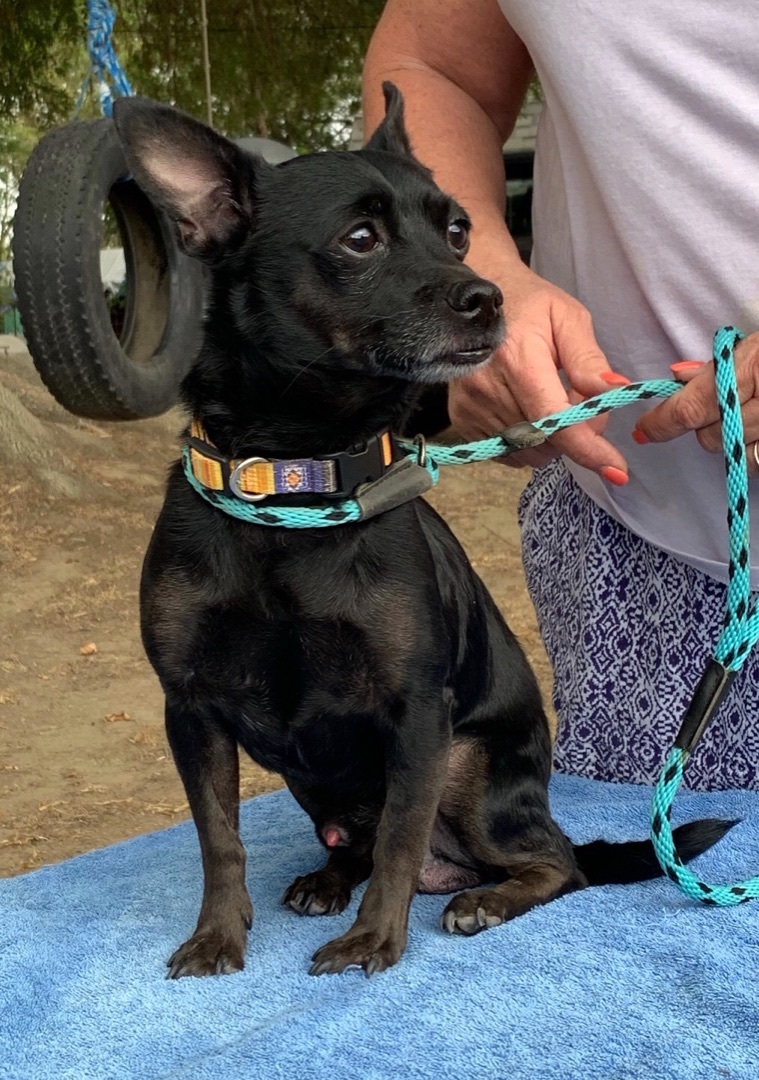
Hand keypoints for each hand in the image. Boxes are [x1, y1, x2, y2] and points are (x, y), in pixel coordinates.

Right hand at [448, 257, 629, 481]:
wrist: (473, 300)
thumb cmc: (527, 303)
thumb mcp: (567, 318)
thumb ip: (588, 359)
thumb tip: (615, 391)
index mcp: (518, 360)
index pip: (554, 421)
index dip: (587, 449)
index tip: (617, 470)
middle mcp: (488, 389)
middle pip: (545, 441)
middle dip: (574, 433)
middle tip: (577, 399)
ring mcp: (470, 407)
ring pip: (527, 451)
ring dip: (550, 439)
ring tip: (548, 401)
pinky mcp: (461, 418)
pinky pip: (506, 451)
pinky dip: (526, 442)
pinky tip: (527, 411)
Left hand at [633, 331, 758, 475]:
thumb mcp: (752, 347)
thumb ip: (714, 366)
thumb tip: (676, 377)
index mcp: (748, 369)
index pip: (690, 409)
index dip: (660, 423)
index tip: (642, 430)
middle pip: (709, 437)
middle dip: (705, 424)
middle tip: (719, 406)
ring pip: (733, 453)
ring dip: (731, 438)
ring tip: (746, 414)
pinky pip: (755, 462)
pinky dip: (752, 450)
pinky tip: (757, 431)